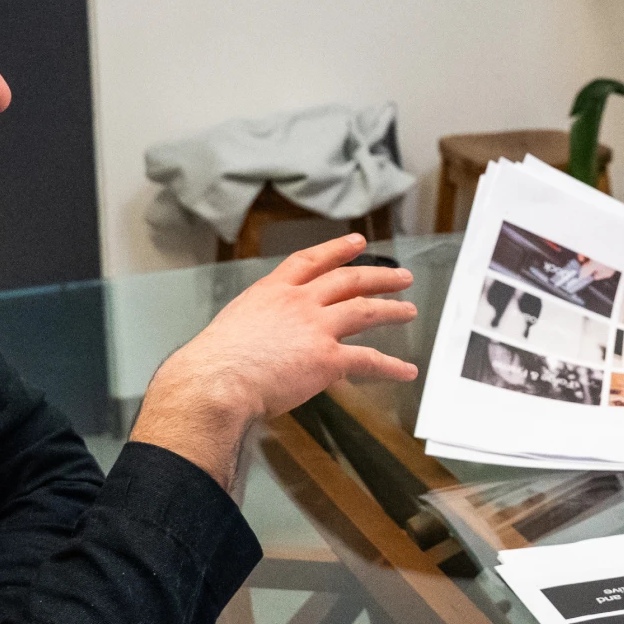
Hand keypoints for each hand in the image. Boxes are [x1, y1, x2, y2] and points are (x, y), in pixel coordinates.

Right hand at [130, 234, 419, 479]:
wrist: (216, 381)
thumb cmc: (214, 363)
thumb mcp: (235, 325)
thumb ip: (258, 325)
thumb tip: (266, 340)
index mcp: (272, 292)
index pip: (310, 261)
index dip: (336, 249)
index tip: (356, 242)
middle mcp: (299, 303)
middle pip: (348, 280)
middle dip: (378, 276)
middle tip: (400, 276)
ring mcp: (316, 328)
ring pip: (364, 311)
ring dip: (391, 310)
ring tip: (409, 310)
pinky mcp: (327, 358)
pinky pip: (368, 361)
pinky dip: (391, 367)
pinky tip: (406, 371)